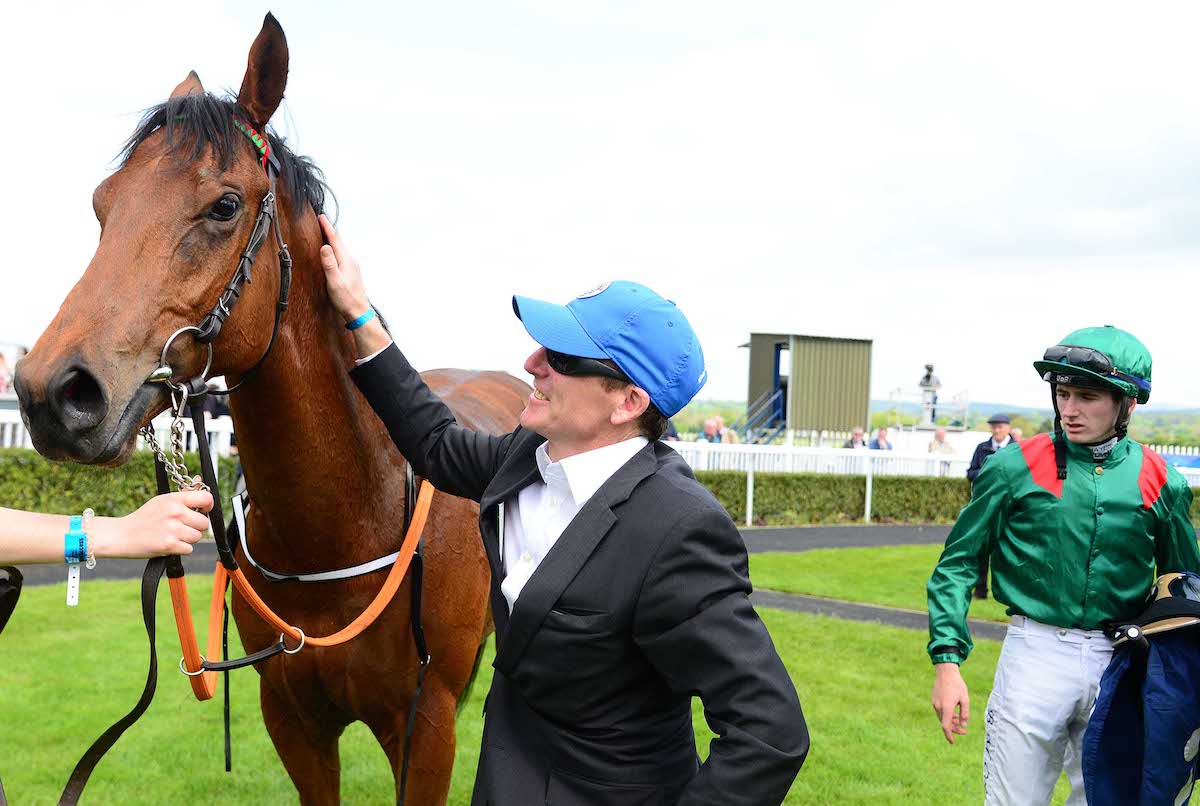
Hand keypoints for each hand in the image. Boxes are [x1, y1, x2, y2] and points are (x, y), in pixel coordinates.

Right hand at [91, 487, 213, 558]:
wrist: (121, 535)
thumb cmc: (144, 518)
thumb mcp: (162, 501)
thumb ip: (183, 494)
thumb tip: (199, 480)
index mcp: (174, 499)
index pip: (206, 498)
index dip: (208, 506)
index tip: (202, 511)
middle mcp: (176, 512)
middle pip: (204, 523)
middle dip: (196, 528)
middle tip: (182, 528)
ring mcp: (173, 529)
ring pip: (197, 537)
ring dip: (188, 539)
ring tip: (173, 536)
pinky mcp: (170, 545)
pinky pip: (189, 549)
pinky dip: (180, 549)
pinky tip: (169, 544)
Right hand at [318, 214, 370, 321]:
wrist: (359, 312)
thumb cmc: (346, 299)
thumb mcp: (334, 281)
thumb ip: (329, 264)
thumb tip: (325, 246)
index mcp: (346, 260)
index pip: (335, 240)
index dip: (327, 227)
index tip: (321, 216)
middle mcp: (351, 261)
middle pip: (339, 242)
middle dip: (329, 230)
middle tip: (321, 221)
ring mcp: (352, 266)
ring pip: (341, 248)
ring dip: (333, 239)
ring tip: (325, 232)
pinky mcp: (351, 272)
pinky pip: (342, 255)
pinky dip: (335, 249)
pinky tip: (333, 252)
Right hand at [931, 663, 969, 743]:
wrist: (945, 671)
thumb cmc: (957, 684)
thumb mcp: (965, 699)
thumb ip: (965, 713)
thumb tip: (963, 725)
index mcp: (946, 707)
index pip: (946, 726)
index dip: (949, 735)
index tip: (953, 742)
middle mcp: (938, 707)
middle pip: (944, 723)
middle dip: (954, 729)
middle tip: (964, 731)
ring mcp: (935, 703)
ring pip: (942, 717)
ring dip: (950, 722)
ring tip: (959, 721)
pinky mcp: (934, 700)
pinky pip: (940, 711)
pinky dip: (947, 715)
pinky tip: (954, 713)